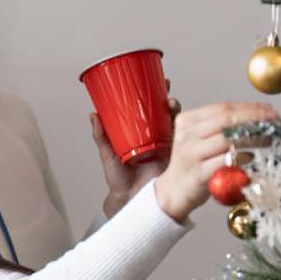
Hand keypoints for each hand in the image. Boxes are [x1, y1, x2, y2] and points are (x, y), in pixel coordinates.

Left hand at [94, 83, 182, 218]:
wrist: (129, 199)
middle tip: (165, 91)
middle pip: (166, 112)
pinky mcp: (175, 156)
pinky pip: (184, 141)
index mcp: (141, 131)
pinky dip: (187, 130)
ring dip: (176, 111)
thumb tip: (93, 114)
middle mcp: (156, 135)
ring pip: (176, 123)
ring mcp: (167, 145)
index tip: (156, 79)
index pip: (150, 108)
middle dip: (169, 98)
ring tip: (171, 105)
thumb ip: (101, 136)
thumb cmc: (119, 177)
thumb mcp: (108, 154)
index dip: (154, 93)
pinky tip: (186, 123)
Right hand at [153, 102, 279, 222]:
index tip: (269, 110)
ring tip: (270, 137)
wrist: (173, 192)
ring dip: (253, 137)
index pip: (222, 108)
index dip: (248, 107)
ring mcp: (191, 154)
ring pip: (228, 139)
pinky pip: (227, 161)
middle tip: (274, 120)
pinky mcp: (198, 173)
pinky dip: (244, 157)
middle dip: (254, 118)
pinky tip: (255, 156)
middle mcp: (187, 134)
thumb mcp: (199, 140)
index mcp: (187, 121)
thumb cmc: (193, 164)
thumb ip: (220, 128)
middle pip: (226, 120)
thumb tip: (257, 117)